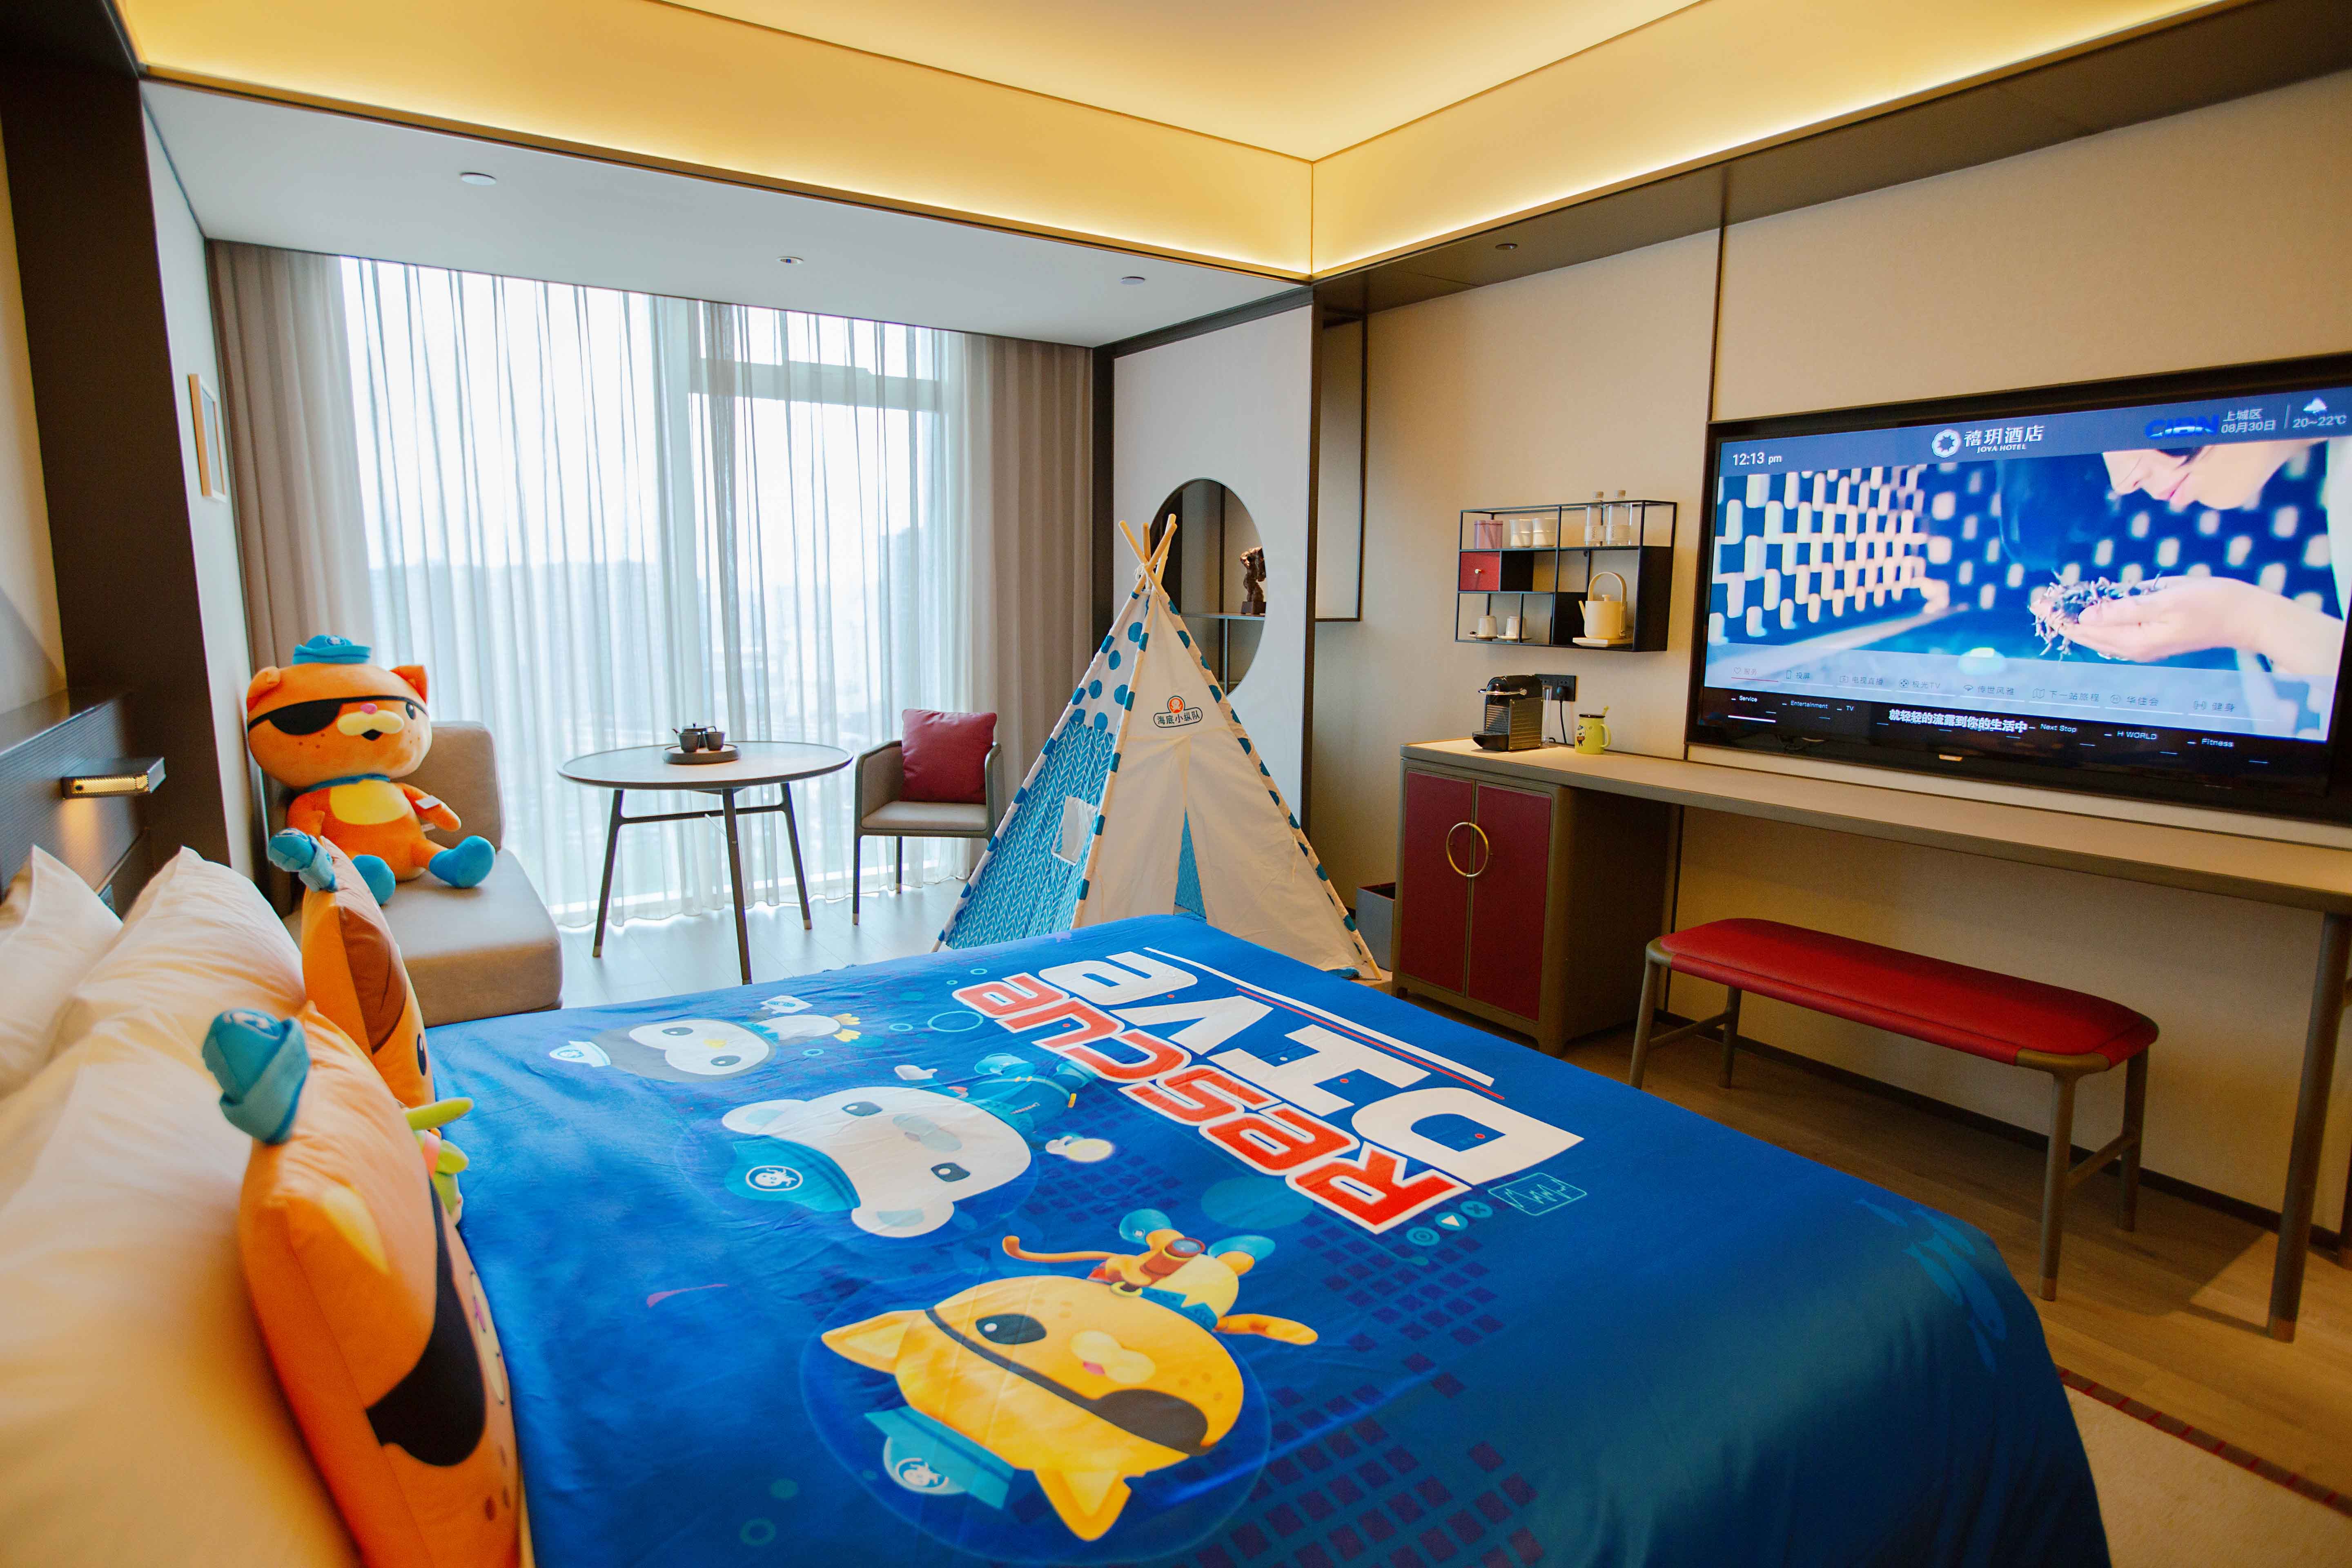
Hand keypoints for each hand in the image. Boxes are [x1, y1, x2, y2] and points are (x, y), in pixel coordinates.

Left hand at [2065, 576, 2343, 677]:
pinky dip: (2099, 622)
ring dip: (2078, 620)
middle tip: (2038, 601)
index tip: (2039, 601)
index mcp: (2134, 640)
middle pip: (2088, 634)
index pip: (2085, 629)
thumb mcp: (2165, 600)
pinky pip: (2117, 633)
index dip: (2059, 615)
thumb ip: (2124, 609)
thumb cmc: (2211, 603)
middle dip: (2062, 618)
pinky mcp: (2154, 639)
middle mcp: (2135, 648)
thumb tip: (2087, 616)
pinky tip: (2089, 612)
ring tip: (2055, 606)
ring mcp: (2144, 646)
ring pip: (2100, 635)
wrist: (2245, 616)